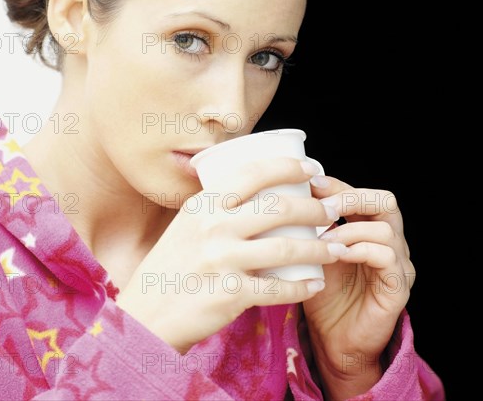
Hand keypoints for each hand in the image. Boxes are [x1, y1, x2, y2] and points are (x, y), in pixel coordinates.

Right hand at [117, 158, 340, 352]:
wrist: (145, 315)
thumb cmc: (171, 267)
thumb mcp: (185, 225)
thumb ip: (215, 206)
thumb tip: (252, 185)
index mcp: (203, 205)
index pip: (253, 173)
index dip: (288, 167)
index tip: (312, 168)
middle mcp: (212, 227)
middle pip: (279, 209)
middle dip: (316, 208)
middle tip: (331, 212)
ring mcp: (221, 261)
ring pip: (287, 248)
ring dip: (320, 248)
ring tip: (336, 248)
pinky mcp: (230, 294)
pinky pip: (278, 287)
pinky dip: (302, 286)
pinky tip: (315, 284)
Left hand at [303, 177, 414, 397]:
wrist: (333, 340)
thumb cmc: (323, 294)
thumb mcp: (314, 253)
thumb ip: (311, 227)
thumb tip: (288, 197)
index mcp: (370, 229)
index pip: (362, 194)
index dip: (337, 185)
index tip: (309, 184)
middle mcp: (390, 242)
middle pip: (385, 201)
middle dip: (351, 197)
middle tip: (323, 206)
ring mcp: (398, 264)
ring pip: (385, 229)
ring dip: (349, 230)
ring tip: (322, 240)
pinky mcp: (398, 287)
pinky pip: (387, 257)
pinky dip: (360, 250)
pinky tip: (336, 256)